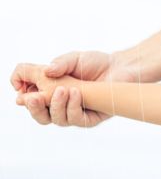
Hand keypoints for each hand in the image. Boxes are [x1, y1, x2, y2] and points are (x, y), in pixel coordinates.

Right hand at [10, 51, 135, 126]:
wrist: (121, 67)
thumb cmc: (95, 63)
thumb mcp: (72, 59)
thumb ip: (57, 64)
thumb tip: (45, 71)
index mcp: (49, 92)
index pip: (29, 100)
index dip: (23, 97)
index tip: (22, 90)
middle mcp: (60, 105)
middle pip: (40, 115)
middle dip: (34, 108)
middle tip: (34, 98)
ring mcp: (74, 113)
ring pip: (56, 119)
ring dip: (56, 105)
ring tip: (64, 89)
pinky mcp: (90, 119)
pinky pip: (76, 120)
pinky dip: (73, 107)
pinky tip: (76, 93)